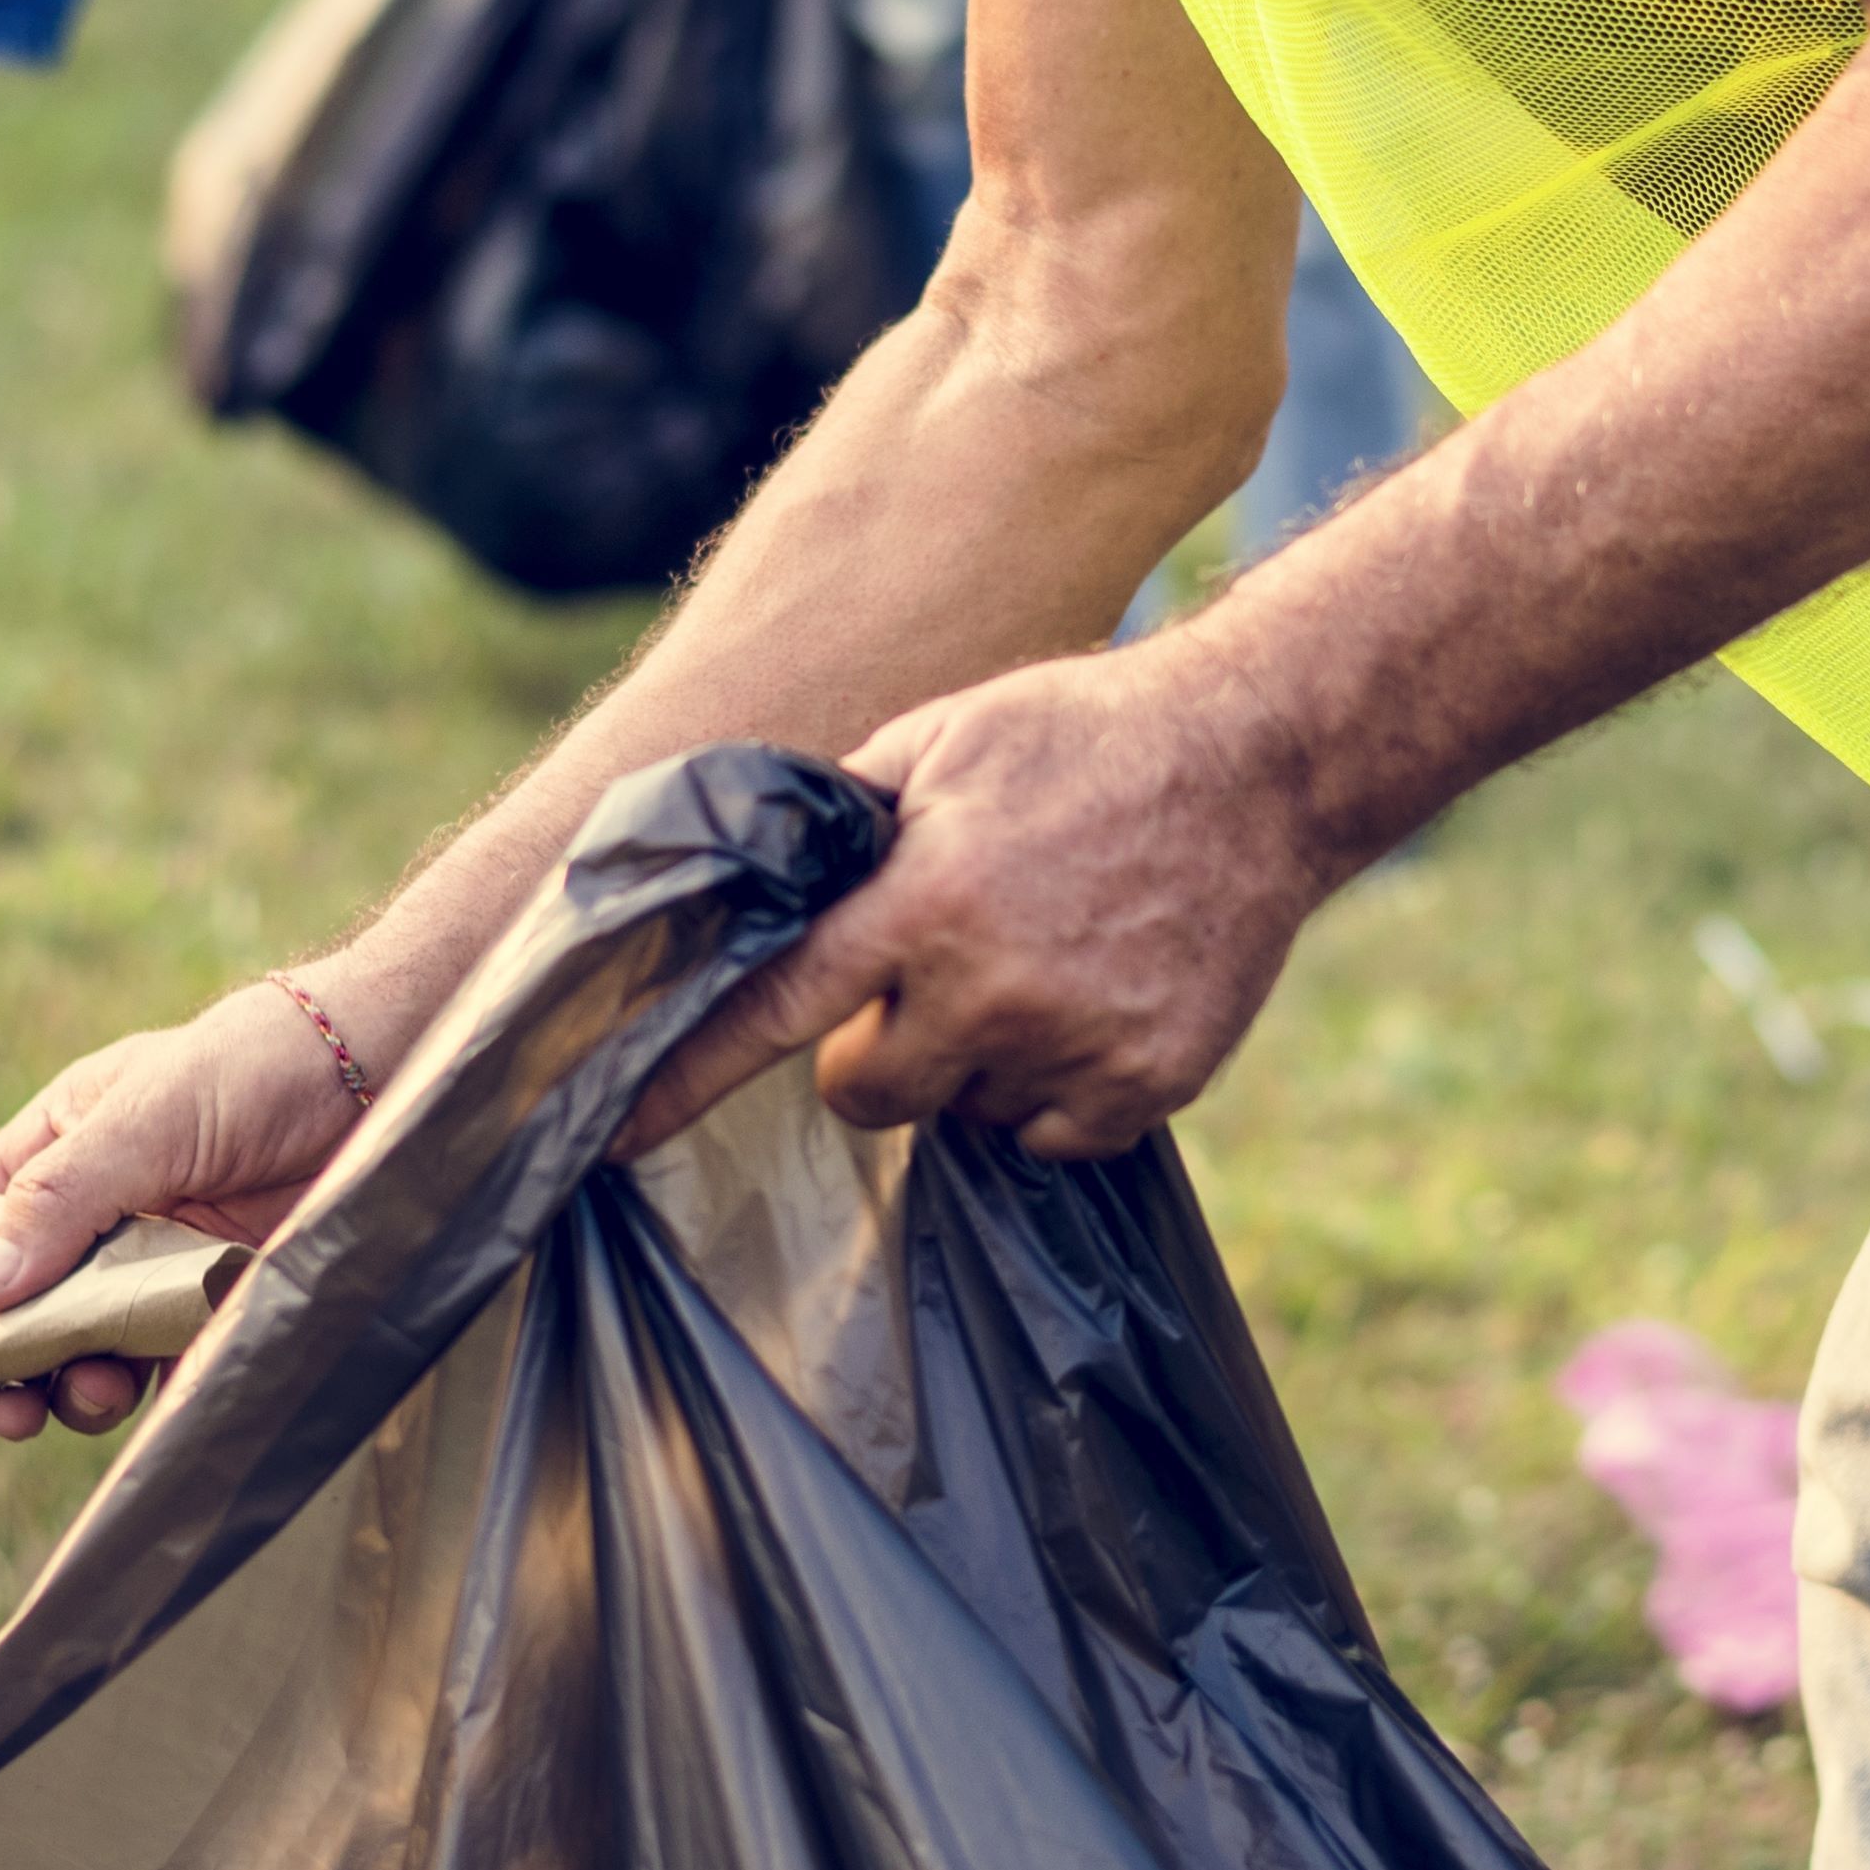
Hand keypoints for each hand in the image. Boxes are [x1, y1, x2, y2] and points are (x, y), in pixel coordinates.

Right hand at [0, 984, 366, 1437]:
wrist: (394, 1071)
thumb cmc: (264, 1061)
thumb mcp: (151, 1113)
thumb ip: (65, 1198)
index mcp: (58, 1146)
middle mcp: (100, 1211)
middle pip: (13, 1311)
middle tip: (8, 1409)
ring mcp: (158, 1261)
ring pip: (82, 1350)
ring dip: (73, 1385)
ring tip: (99, 1388)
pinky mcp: (221, 1300)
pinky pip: (163, 1365)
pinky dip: (147, 1394)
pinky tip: (151, 1400)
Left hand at [654, 642, 1346, 1164]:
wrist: (1259, 762)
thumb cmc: (1085, 734)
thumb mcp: (946, 736)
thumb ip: (845, 814)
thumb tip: (755, 874)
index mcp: (926, 897)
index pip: (775, 1007)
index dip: (687, 1075)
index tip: (611, 1135)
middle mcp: (994, 987)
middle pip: (868, 1094)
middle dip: (874, 1050)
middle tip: (927, 977)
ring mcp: (1077, 1046)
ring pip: (965, 1113)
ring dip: (975, 1060)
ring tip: (1036, 963)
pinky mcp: (1148, 1085)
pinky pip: (1052, 1134)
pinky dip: (1057, 1087)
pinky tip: (1092, 998)